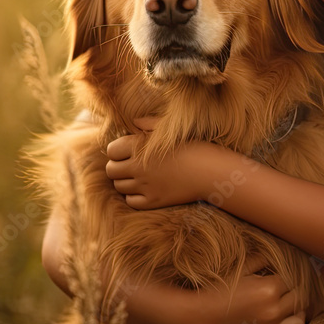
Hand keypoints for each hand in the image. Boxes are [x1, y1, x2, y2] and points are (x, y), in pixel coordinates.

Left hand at [105, 118, 234, 208]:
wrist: (211, 171)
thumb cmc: (194, 147)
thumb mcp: (171, 131)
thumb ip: (149, 124)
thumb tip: (134, 122)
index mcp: (140, 146)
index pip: (111, 150)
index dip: (117, 150)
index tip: (127, 151)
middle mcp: (138, 167)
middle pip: (111, 170)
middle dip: (117, 167)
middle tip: (129, 165)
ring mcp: (145, 186)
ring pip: (119, 186)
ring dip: (125, 181)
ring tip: (138, 177)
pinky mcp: (154, 201)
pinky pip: (131, 201)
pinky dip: (133, 196)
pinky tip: (144, 189)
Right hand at [179, 254, 305, 323]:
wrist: (196, 317)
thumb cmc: (216, 291)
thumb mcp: (240, 270)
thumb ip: (261, 260)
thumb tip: (275, 255)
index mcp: (269, 290)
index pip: (293, 280)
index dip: (289, 277)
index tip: (284, 276)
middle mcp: (273, 312)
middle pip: (300, 300)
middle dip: (295, 293)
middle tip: (287, 290)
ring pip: (299, 322)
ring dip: (297, 313)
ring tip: (288, 308)